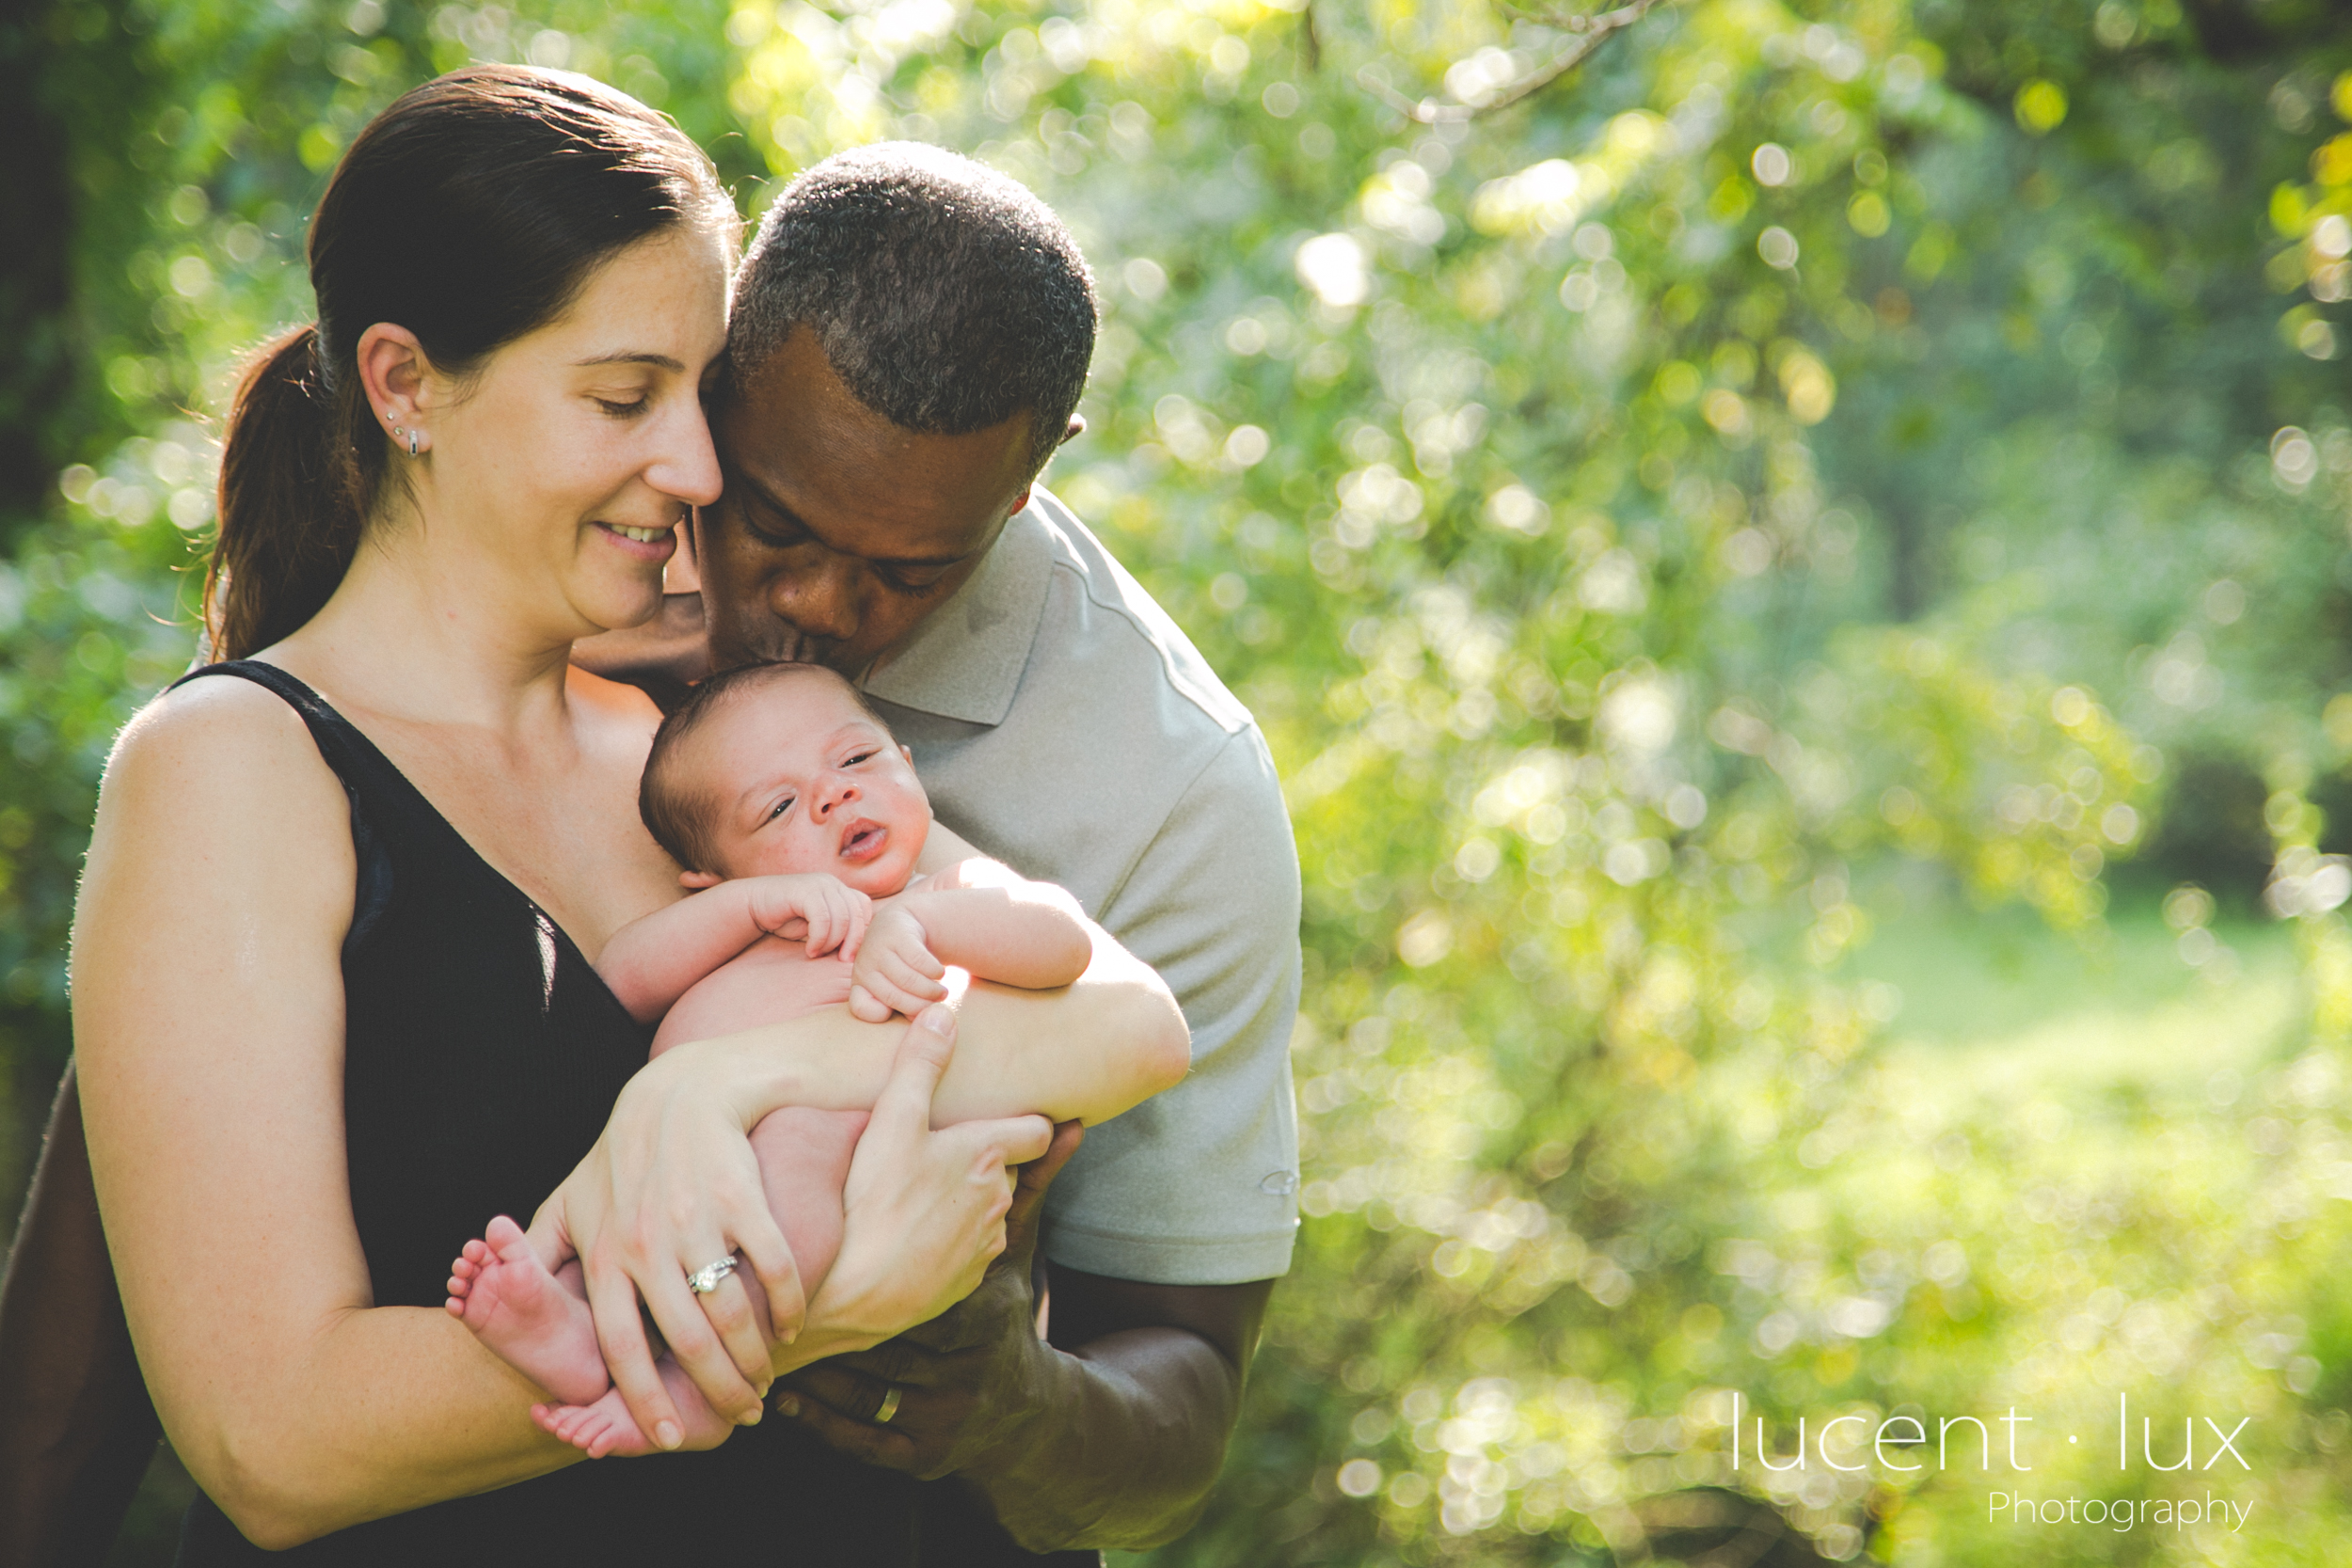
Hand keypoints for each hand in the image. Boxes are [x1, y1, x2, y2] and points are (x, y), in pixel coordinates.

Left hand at [526, 1041, 806, 1450]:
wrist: (680, 1093)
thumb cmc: (623, 1155)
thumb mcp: (571, 1201)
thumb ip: (539, 1254)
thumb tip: (504, 1296)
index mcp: (605, 1256)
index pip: (621, 1347)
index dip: (642, 1399)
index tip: (665, 1437)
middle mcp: (648, 1246)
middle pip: (687, 1343)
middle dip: (718, 1392)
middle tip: (742, 1418)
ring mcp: (697, 1223)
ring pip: (731, 1313)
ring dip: (754, 1359)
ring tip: (764, 1382)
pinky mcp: (741, 1200)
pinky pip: (773, 1267)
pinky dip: (786, 1305)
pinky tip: (789, 1327)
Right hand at [749, 873, 871, 959]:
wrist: (754, 906)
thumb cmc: (788, 920)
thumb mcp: (820, 928)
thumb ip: (840, 931)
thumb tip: (861, 951)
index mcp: (840, 890)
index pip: (865, 908)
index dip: (861, 932)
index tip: (848, 954)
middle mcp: (833, 884)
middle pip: (857, 914)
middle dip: (852, 941)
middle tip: (841, 960)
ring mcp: (819, 884)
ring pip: (842, 918)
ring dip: (832, 942)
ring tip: (817, 954)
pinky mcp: (804, 890)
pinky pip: (823, 917)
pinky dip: (819, 938)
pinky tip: (810, 949)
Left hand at [777, 1118, 1084, 1477]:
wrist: (1023, 1410)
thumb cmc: (1004, 1311)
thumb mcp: (1017, 1251)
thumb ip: (1033, 1186)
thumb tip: (1071, 1119)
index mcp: (981, 1311)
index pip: (916, 1294)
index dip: (865, 1283)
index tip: (816, 1266)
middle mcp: (966, 1366)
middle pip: (882, 1346)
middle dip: (829, 1332)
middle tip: (773, 1306)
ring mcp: (944, 1415)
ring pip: (866, 1393)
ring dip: (814, 1375)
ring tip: (766, 1349)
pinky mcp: (923, 1457)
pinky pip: (863, 1440)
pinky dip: (821, 1423)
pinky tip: (783, 1403)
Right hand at [793, 1007, 1054, 1357]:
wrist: (853, 1294)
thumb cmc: (872, 1203)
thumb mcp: (891, 1121)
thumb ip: (919, 1065)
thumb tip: (942, 1013)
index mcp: (988, 1156)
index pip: (1037, 1129)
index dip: (1026, 1119)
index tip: (1014, 1110)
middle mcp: (997, 1201)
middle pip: (1006, 1167)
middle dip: (986, 1155)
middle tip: (946, 1145)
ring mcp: (984, 1245)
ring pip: (988, 1207)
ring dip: (967, 1196)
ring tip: (924, 1189)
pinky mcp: (966, 1280)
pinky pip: (970, 1247)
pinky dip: (951, 1235)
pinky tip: (916, 1230)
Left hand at [847, 906, 948, 1021]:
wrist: (901, 925)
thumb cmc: (901, 967)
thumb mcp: (896, 989)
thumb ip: (905, 1006)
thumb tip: (920, 1019)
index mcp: (860, 986)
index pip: (862, 1008)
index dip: (882, 1014)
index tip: (905, 1013)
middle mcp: (864, 968)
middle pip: (892, 997)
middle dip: (920, 1005)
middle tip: (936, 1005)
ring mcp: (878, 949)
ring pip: (908, 980)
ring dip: (931, 990)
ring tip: (941, 992)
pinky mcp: (896, 934)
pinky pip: (919, 961)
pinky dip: (934, 971)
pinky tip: (939, 973)